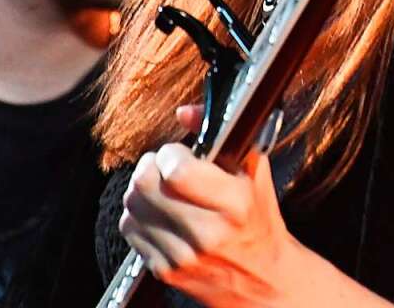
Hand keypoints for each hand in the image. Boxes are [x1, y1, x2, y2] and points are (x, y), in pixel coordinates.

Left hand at [120, 104, 393, 307]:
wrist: (264, 280)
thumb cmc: (258, 217)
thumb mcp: (254, 169)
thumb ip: (221, 132)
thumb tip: (184, 112)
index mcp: (234, 203)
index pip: (176, 171)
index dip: (171, 153)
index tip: (179, 153)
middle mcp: (207, 233)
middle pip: (145, 185)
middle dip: (151, 166)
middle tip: (165, 166)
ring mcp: (183, 256)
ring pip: (132, 206)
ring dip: (142, 190)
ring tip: (163, 189)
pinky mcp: (165, 272)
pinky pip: (130, 230)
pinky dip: (139, 215)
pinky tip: (161, 212)